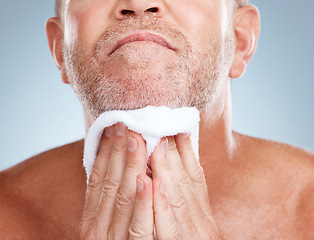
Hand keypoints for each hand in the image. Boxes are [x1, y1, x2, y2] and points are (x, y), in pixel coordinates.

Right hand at [79, 122, 153, 238]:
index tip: (111, 129)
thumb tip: (116, 170)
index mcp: (91, 221)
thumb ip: (108, 204)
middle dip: (117, 151)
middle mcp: (98, 228)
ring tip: (136, 139)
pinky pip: (138, 226)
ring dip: (131, 165)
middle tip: (124, 123)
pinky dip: (143, 201)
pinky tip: (147, 179)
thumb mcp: (104, 228)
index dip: (103, 153)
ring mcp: (113, 239)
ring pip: (123, 197)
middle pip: (110, 182)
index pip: (96, 180)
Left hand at [136, 134, 221, 238]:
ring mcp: (190, 238)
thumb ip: (186, 209)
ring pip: (177, 199)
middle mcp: (202, 226)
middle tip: (163, 129)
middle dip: (174, 154)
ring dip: (165, 170)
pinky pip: (167, 228)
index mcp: (205, 220)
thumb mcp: (196, 231)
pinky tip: (151, 183)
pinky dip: (160, 204)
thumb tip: (171, 179)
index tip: (180, 131)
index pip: (196, 180)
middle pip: (186, 184)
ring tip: (156, 146)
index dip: (188, 154)